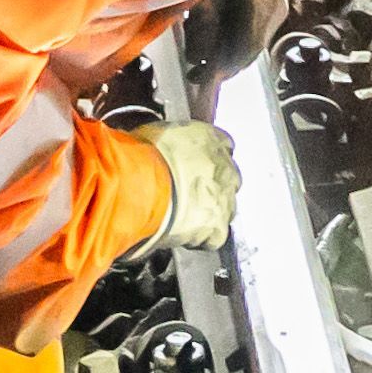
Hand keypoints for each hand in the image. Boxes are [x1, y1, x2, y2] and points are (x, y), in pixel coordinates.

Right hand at [133, 117, 237, 255]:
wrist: (142, 186)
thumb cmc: (143, 156)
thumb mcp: (154, 133)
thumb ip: (169, 139)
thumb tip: (157, 144)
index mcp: (210, 139)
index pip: (222, 145)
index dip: (206, 159)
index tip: (194, 166)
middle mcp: (224, 167)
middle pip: (228, 178)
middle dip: (212, 186)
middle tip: (188, 194)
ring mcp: (224, 198)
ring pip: (226, 208)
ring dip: (210, 212)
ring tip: (185, 218)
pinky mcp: (216, 226)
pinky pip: (216, 236)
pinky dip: (202, 239)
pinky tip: (184, 237)